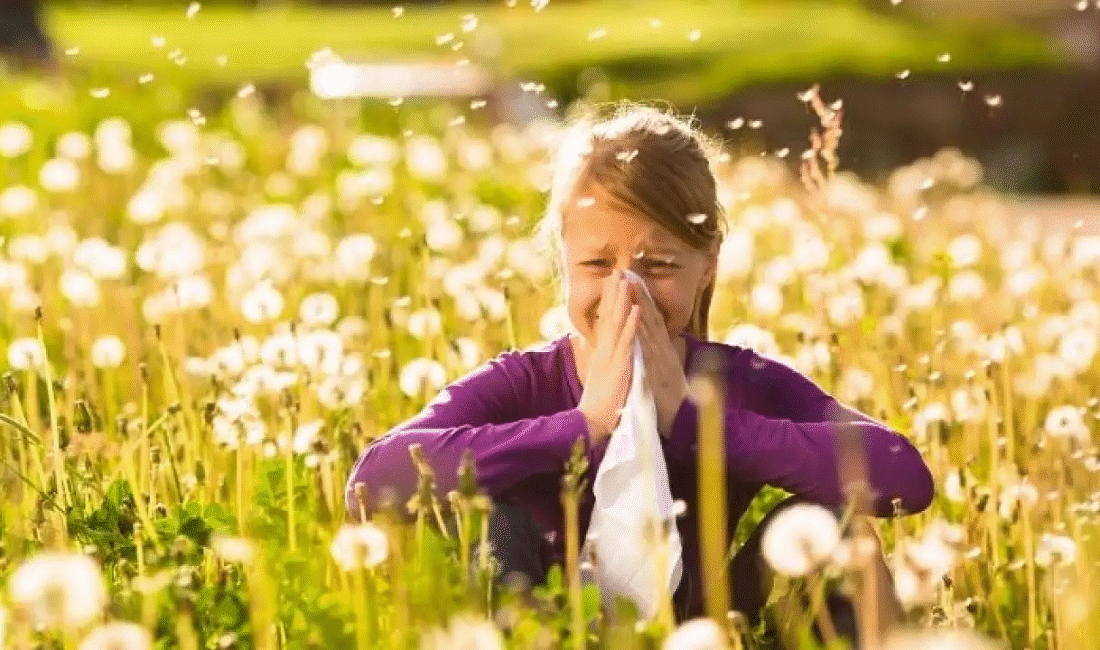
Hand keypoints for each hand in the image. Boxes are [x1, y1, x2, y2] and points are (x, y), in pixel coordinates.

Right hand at [577, 269, 640, 445]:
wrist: (592, 424)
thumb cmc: (599, 405)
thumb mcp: (602, 379)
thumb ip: (605, 363)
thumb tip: (604, 352)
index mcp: (602, 354)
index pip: (606, 322)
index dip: (610, 302)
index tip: (613, 282)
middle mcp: (605, 352)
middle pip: (609, 317)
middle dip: (614, 293)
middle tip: (618, 271)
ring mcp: (611, 358)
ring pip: (617, 324)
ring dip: (622, 301)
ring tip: (626, 280)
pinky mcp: (619, 367)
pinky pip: (627, 342)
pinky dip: (631, 324)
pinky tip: (636, 309)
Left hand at [630, 278, 689, 439]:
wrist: (682, 420)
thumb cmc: (671, 398)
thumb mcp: (664, 371)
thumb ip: (660, 355)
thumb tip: (660, 341)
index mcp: (662, 349)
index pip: (651, 320)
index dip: (642, 300)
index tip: (632, 281)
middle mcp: (663, 350)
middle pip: (650, 318)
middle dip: (640, 295)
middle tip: (628, 273)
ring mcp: (661, 359)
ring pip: (649, 328)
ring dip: (641, 306)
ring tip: (631, 286)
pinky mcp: (657, 371)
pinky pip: (648, 349)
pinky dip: (643, 332)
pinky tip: (637, 318)